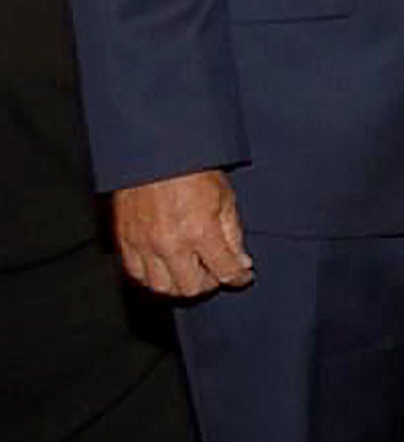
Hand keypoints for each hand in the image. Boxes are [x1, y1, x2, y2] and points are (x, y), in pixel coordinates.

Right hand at [112, 168, 253, 297]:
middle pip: (190, 288)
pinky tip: (165, 266)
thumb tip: (240, 263)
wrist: (155, 153)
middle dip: (208, 283)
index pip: (224, 270)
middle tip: (215, 272)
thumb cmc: (192, 169)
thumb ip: (233, 234)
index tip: (241, 277)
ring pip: (161, 288)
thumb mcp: (225, 197)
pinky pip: (136, 275)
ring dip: (179, 285)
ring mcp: (144, 245)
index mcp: (200, 231)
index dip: (237, 277)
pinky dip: (153, 277)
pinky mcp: (124, 242)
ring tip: (191, 271)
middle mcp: (170, 244)